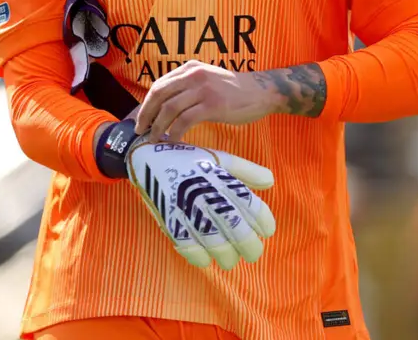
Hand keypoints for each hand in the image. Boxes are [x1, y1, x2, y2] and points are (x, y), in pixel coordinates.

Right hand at [127, 139, 275, 269]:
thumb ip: (245, 171)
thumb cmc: (188, 159)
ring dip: (226, 255)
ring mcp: (186, 208)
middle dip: (248, 245)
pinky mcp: (168, 219)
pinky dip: (198, 257)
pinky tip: (205, 260)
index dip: (262, 219)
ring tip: (231, 260)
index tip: (268, 231)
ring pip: (213, 241)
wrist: (146, 157)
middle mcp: (205, 193)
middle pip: (234, 226)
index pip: (248, 203)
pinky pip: (186, 245)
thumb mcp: (218, 158)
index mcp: (219, 176)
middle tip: (254, 254)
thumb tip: (270, 182)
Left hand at [135, 60, 278, 141]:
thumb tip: (162, 109)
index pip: (159, 85)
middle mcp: (193, 75)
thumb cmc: (233, 91)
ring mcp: (203, 89)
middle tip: (141, 131)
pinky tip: (174, 140)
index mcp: (190, 68)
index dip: (146, 104)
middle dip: (146, 115)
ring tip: (154, 139)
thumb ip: (187, 88)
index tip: (141, 119)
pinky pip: (185, 120)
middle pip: (159, 95)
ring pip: (169, 109)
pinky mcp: (213, 105)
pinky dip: (175, 132)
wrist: (261, 92)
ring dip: (158, 126)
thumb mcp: (207, 80)